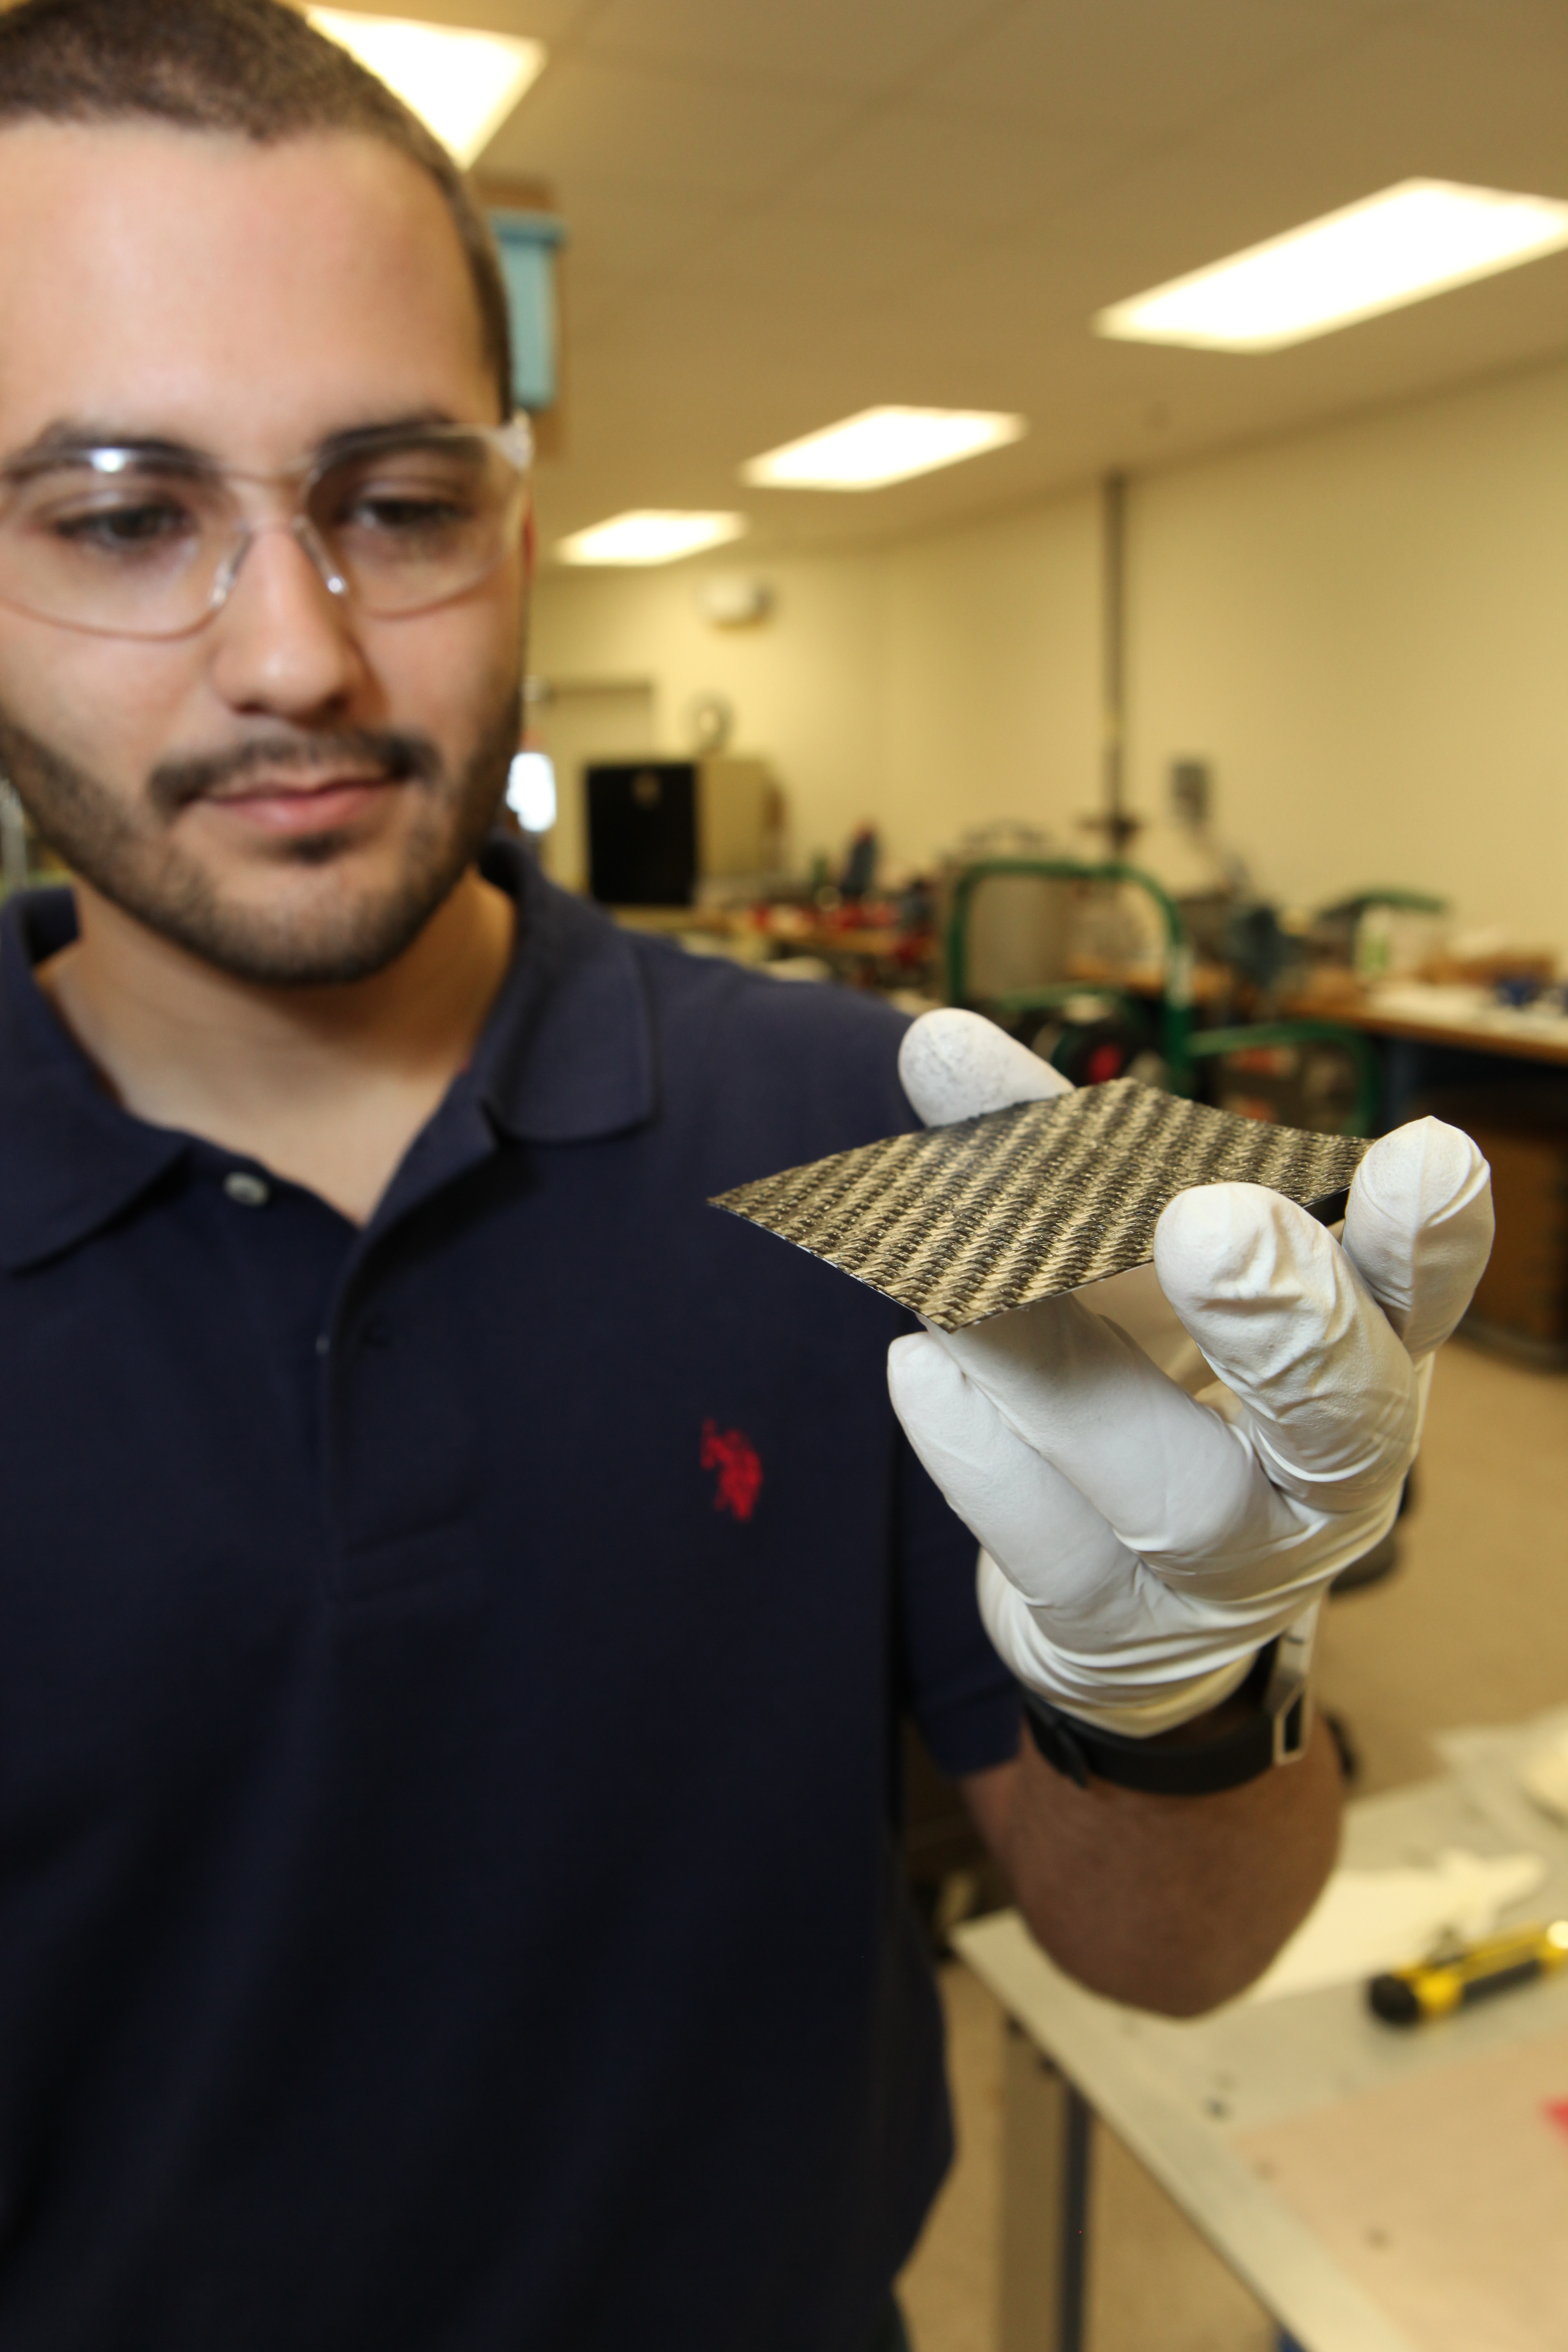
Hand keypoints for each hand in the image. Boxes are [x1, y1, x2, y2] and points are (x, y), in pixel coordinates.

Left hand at [888, 1012, 1493, 1734]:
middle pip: (1341, 1418)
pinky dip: (983, 1458)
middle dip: (1281, 1318)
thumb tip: (936, 1041)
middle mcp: (1323, 1481)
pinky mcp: (1114, 1633)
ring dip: (1060, 1365)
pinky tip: (919, 1371)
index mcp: (1362, 1364)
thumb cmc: (1154, 1395)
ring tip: (960, 1273)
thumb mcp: (1135, 1273)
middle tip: (1210, 1221)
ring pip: (1170, 1486)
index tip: (1424, 1155)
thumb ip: (1066, 1166)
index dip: (1432, 1240)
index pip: (1418, 1302)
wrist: (1123, 1603)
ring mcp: (1227, 1575)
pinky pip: (1053, 1554)